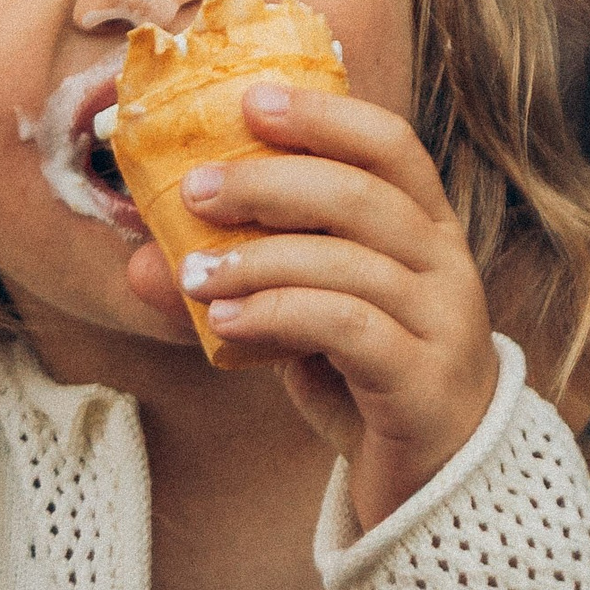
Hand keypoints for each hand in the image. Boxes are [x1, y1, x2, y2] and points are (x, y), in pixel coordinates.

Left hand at [124, 81, 500, 527]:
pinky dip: (279, 314)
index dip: (324, 116)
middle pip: (361, 195)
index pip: (390, 146)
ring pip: (348, 262)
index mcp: (426, 228)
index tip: (250, 101)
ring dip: (258, 259)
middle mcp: (447, 264)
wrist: (438, 488)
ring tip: (191, 272)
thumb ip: (246, 281)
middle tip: (194, 189)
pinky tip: (227, 321)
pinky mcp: (425, 382)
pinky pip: (348, 328)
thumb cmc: (367, 381)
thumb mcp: (303, 319)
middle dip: (270, 183)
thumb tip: (142, 259)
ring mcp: (444, 323)